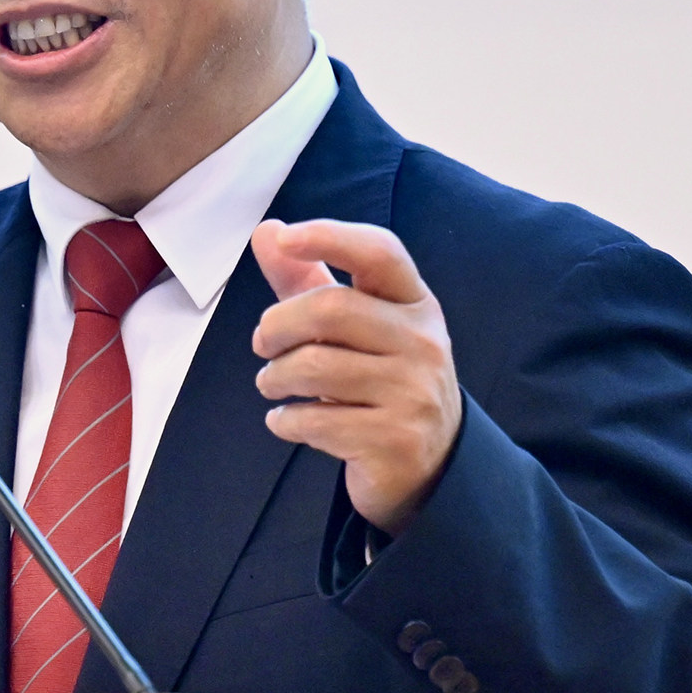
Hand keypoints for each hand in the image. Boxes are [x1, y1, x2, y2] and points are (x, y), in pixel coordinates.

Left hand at [251, 218, 461, 531]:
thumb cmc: (378, 379)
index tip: (286, 237)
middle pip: (329, 309)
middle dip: (276, 326)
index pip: (379, 253)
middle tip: (262, 344)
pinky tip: (290, 420)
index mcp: (415, 303)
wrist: (428, 461)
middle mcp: (423, 342)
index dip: (330, 236)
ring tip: (274, 384)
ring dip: (274, 377)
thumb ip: (306, 280)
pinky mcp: (395, 438)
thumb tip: (266, 231)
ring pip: (313, 366)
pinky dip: (284, 421)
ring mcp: (414, 392)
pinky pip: (313, 420)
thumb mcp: (353, 328)